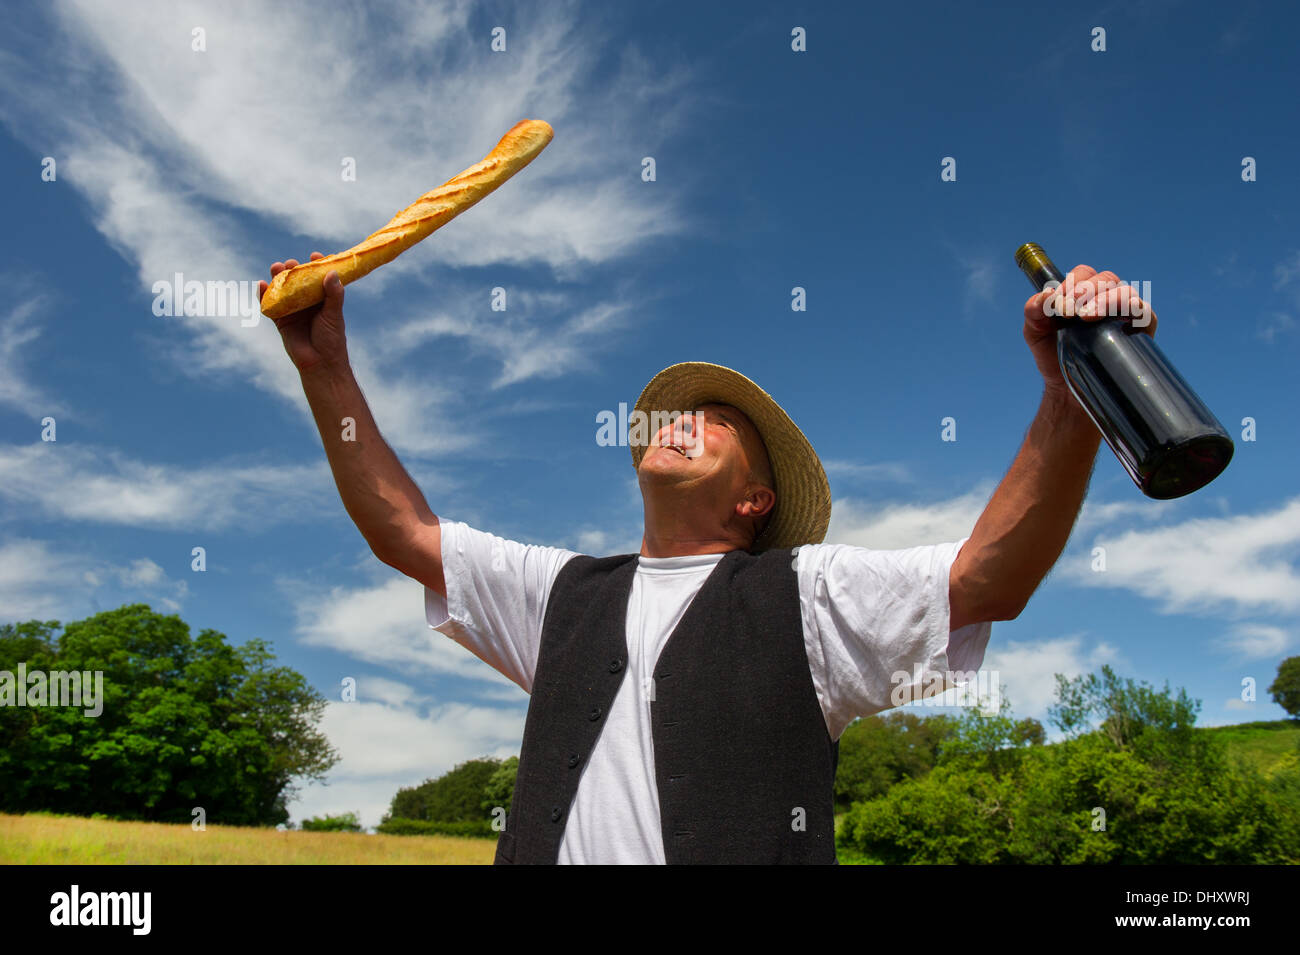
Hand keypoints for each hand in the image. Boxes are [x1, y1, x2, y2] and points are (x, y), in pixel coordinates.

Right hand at [259, 252, 347, 374]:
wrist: (320, 364)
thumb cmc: (331, 339)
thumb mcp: (334, 315)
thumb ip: (333, 295)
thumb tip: (331, 273)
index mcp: (323, 299)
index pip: (319, 278)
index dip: (316, 265)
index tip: (315, 255)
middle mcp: (307, 302)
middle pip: (297, 281)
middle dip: (293, 270)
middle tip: (291, 263)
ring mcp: (293, 310)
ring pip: (283, 290)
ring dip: (277, 278)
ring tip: (276, 267)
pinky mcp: (280, 320)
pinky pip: (270, 305)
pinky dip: (264, 295)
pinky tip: (261, 284)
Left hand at [1023, 264, 1157, 396]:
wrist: (1066, 388)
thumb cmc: (1053, 354)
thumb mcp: (1035, 333)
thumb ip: (1033, 312)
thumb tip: (1045, 296)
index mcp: (1082, 292)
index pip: (1084, 274)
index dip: (1072, 283)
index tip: (1060, 303)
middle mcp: (1106, 297)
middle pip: (1106, 278)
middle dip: (1088, 290)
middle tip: (1071, 311)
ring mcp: (1125, 313)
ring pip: (1125, 292)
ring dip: (1107, 300)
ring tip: (1088, 316)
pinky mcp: (1140, 331)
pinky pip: (1145, 314)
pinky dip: (1135, 311)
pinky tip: (1122, 318)